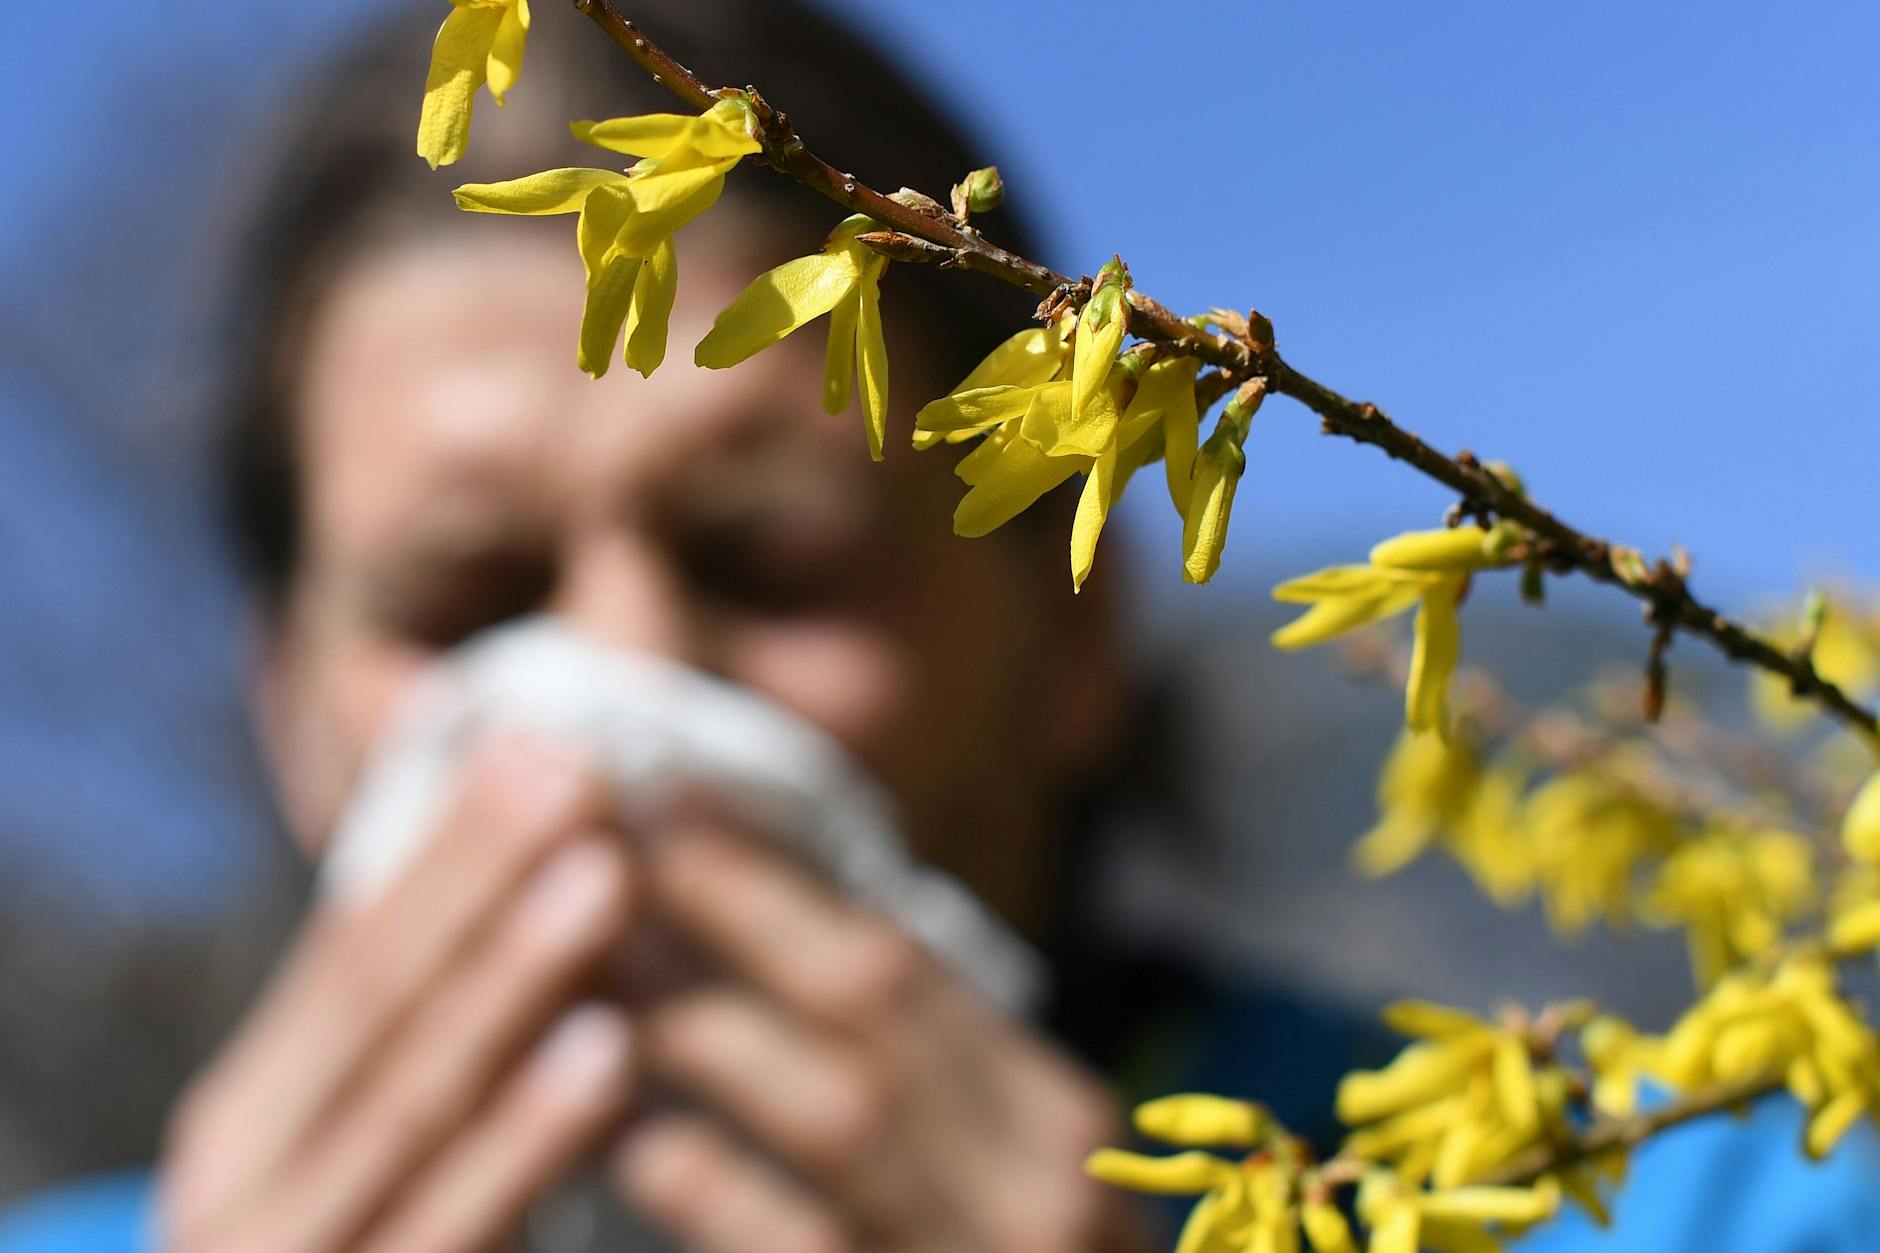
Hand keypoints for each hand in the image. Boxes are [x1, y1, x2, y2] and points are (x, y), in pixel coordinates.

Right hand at [160, 739, 636, 1252]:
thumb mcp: (363, 1153)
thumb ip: (421, 1034)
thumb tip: (529, 858)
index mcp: (247, 1126)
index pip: (350, 961)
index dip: (447, 850)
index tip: (547, 741)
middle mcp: (246, 1196)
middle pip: (380, 1017)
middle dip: (482, 887)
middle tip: (584, 771)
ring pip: (411, 1113)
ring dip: (512, 986)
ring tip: (603, 878)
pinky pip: (449, 1230)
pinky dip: (524, 1140)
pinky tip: (603, 1059)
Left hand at [613, 825, 1150, 1252]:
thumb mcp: (996, 1177)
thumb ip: (913, 1083)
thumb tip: (764, 952)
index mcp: (1056, 1117)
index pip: (906, 961)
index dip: (777, 879)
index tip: (674, 805)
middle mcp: (1047, 1176)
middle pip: (871, 1005)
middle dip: (730, 913)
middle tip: (605, 842)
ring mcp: (993, 1250)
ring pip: (843, 1115)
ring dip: (706, 1031)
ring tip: (591, 969)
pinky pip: (819, 1251)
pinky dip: (728, 1198)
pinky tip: (647, 1149)